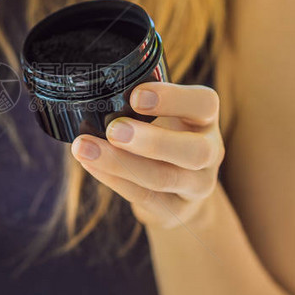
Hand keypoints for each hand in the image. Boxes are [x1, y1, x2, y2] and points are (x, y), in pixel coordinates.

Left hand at [70, 83, 224, 227]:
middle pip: (195, 151)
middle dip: (152, 141)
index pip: (204, 104)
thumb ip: (139, 99)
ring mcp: (196, 186)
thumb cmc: (162, 133)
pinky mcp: (176, 211)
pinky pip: (144, 197)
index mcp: (206, 119)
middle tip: (113, 130)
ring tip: (84, 148)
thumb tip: (91, 83)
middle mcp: (210, 153)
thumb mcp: (162, 112)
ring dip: (120, 163)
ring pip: (164, 178)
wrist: (179, 188)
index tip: (135, 95)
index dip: (173, 98)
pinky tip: (90, 165)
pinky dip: (113, 180)